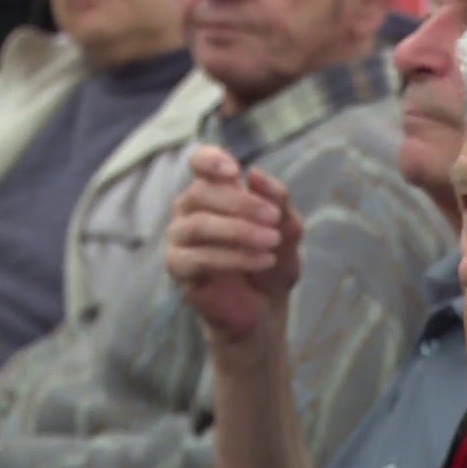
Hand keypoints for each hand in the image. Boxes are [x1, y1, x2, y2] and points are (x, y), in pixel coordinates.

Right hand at [166, 146, 302, 343]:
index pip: (199, 162)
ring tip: (271, 243)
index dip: (211, 160)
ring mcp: (180, 239)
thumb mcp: (287, 228)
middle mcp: (191, 210)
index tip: (235, 172)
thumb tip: (254, 174)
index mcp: (216, 192)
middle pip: (201, 193)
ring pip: (198, 224)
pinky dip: (233, 257)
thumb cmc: (274, 261)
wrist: (267, 307)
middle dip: (241, 203)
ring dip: (239, 231)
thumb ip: (277, 200)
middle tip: (273, 219)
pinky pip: (198, 258)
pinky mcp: (179, 268)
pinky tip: (263, 260)